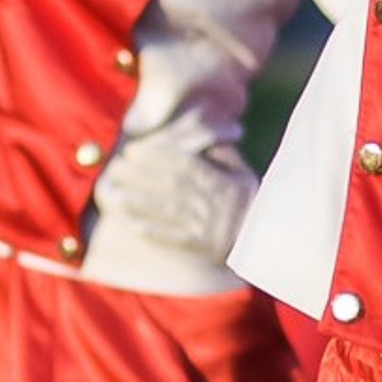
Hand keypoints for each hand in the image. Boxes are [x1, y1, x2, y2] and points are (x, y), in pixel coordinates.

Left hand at [90, 142, 257, 263]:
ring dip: (138, 199)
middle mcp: (214, 203)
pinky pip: (172, 237)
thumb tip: (199, 133)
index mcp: (223, 182)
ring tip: (112, 191)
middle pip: (171, 185)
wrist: (268, 243)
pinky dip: (150, 229)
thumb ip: (222, 154)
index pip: (185, 165)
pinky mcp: (201, 248)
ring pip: (168, 209)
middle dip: (140, 174)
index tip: (132, 149)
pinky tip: (128, 222)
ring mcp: (207, 227)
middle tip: (115, 166)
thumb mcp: (243, 174)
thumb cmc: (250, 203)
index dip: (156, 156)